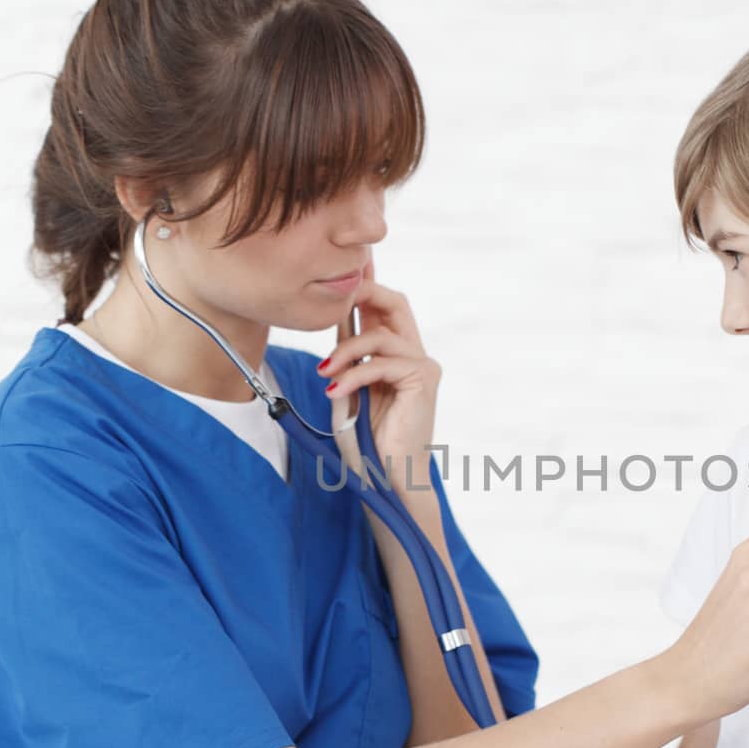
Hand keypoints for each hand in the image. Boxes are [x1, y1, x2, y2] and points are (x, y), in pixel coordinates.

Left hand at [318, 259, 441, 498]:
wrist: (385, 479)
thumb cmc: (366, 442)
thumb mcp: (347, 387)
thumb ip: (346, 353)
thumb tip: (334, 315)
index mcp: (398, 356)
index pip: (385, 307)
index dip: (366, 283)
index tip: (344, 268)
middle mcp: (415, 356)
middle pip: (396, 303)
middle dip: (364, 293)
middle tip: (335, 300)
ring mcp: (423, 367)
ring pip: (382, 336)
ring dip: (346, 351)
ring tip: (325, 372)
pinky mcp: (423, 381)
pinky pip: (383, 364)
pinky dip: (354, 376)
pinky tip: (335, 391)